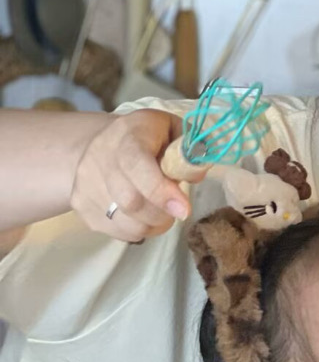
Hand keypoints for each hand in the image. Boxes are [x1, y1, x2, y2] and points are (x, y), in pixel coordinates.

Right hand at [70, 108, 195, 241]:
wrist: (103, 143)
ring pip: (125, 223)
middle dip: (163, 214)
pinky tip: (143, 215)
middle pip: (131, 201)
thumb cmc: (149, 138)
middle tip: (176, 209)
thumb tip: (194, 175)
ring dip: (152, 225)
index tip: (184, 210)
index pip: (136, 166)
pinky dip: (138, 231)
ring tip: (161, 212)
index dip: (161, 192)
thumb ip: (189, 150)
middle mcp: (100, 157)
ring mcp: (85, 182)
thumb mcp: (174, 131)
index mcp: (128, 135)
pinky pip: (116, 231)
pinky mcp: (80, 204)